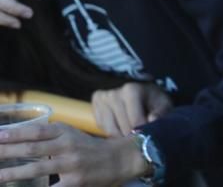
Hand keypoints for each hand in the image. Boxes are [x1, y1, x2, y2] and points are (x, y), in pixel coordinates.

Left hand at [0, 122, 148, 185]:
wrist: (121, 159)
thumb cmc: (92, 148)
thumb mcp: (73, 135)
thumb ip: (51, 135)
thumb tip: (21, 137)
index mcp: (66, 132)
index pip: (36, 131)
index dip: (15, 134)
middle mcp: (67, 145)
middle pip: (32, 148)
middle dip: (7, 152)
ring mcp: (71, 164)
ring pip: (37, 168)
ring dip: (13, 173)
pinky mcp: (76, 182)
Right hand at [92, 82, 173, 136]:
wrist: (140, 90)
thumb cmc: (153, 99)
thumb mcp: (162, 104)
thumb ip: (161, 113)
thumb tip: (152, 120)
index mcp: (131, 90)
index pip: (135, 122)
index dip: (142, 132)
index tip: (147, 136)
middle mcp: (113, 93)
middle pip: (122, 127)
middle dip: (132, 136)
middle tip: (140, 137)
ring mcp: (102, 99)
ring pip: (110, 130)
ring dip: (121, 136)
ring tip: (131, 133)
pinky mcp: (94, 105)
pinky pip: (102, 128)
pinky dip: (112, 132)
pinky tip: (121, 127)